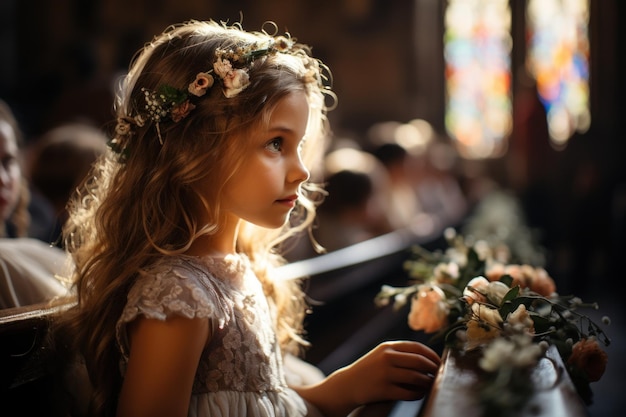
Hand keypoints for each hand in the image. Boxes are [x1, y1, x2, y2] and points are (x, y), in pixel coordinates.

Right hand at [295, 340, 440, 416]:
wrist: (347, 384)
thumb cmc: (370, 370)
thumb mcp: (382, 355)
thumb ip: (401, 353)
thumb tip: (429, 358)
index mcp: (388, 346)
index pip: (417, 348)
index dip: (432, 355)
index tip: (439, 362)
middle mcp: (386, 357)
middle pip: (419, 362)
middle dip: (433, 369)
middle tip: (439, 374)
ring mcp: (385, 374)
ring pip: (416, 377)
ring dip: (427, 382)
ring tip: (431, 384)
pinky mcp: (383, 390)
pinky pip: (408, 393)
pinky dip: (418, 394)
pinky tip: (420, 394)